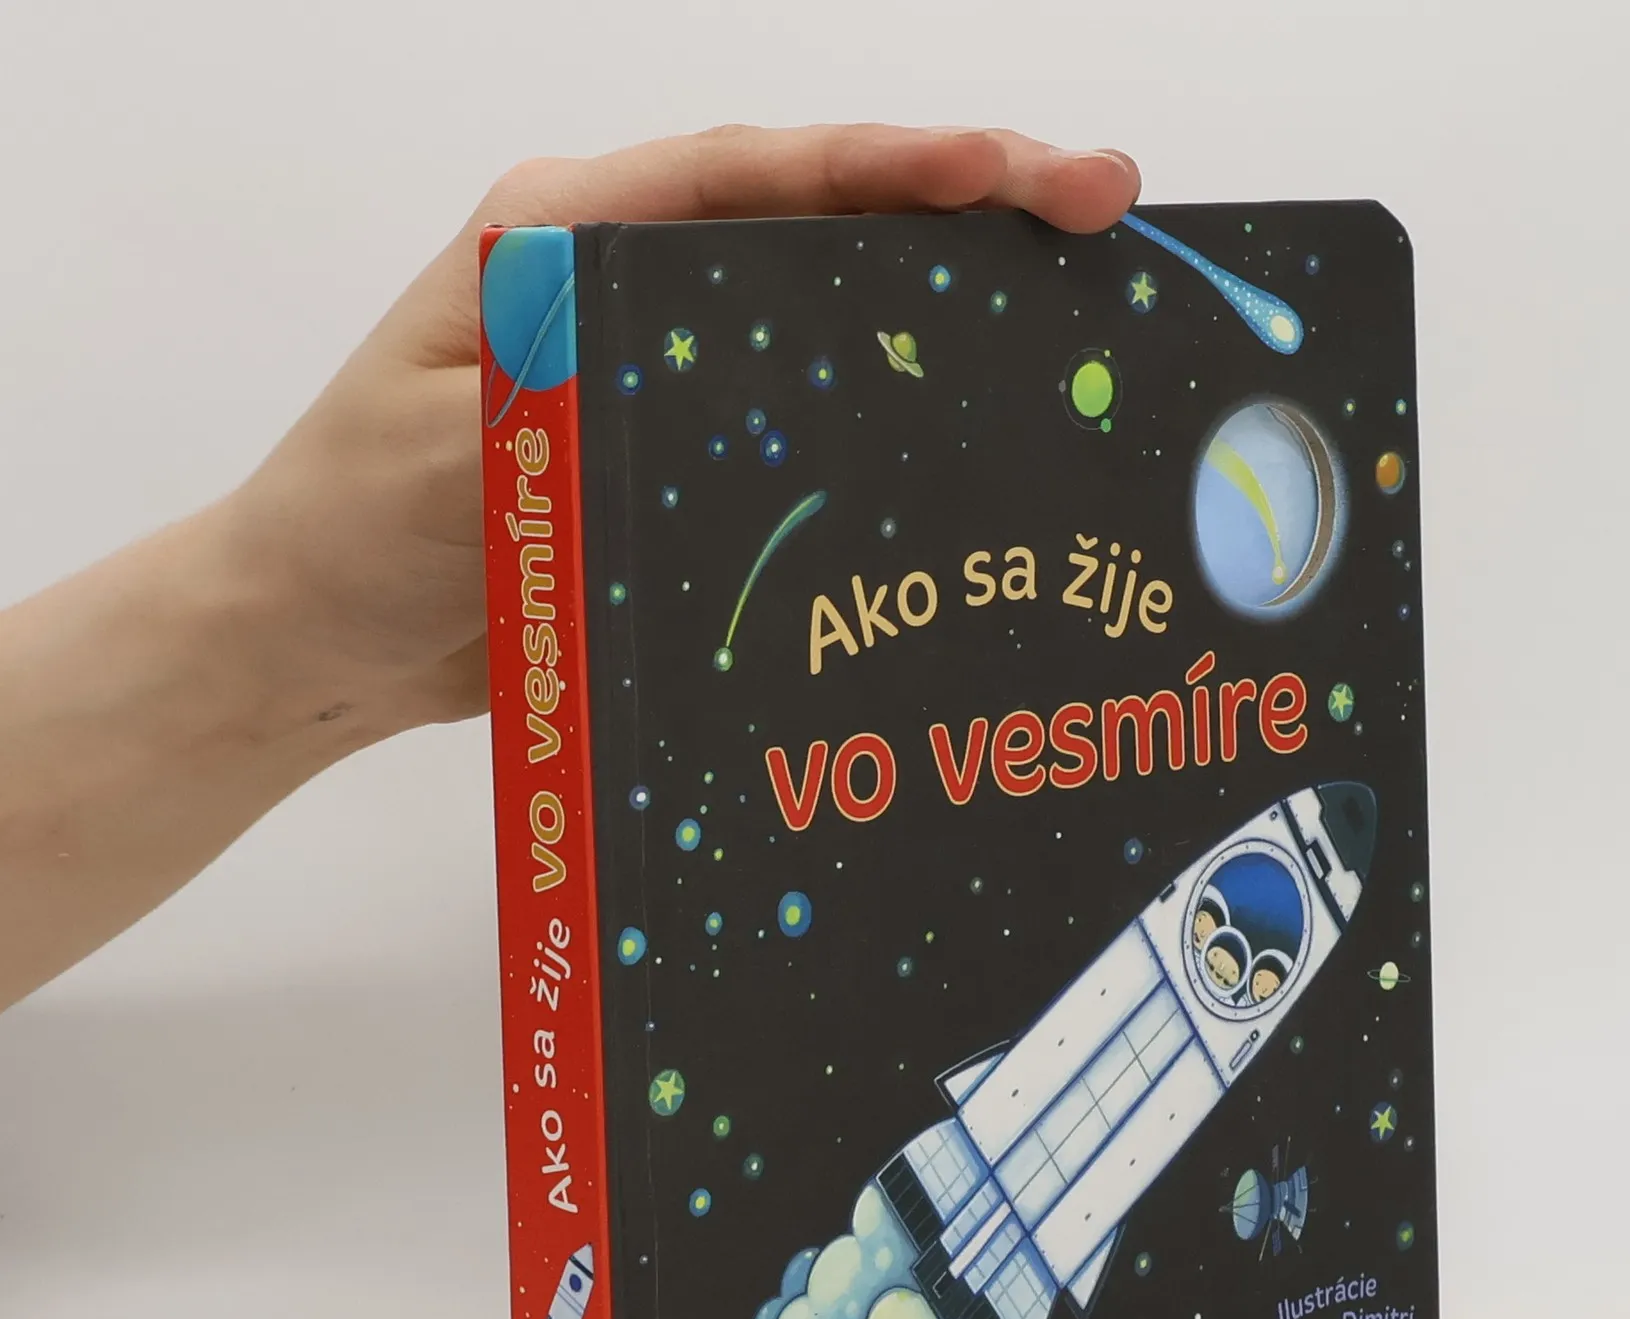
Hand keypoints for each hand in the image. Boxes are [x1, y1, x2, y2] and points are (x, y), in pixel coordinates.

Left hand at [230, 124, 1141, 741]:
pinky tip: (977, 438)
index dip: (899, 163)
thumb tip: (705, 389)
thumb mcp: (450, 456)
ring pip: (831, 315)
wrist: (320, 640)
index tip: (1020, 169)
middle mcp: (630, 285)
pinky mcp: (678, 456)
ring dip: (950, 309)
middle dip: (968, 210)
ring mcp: (662, 370)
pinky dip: (893, 417)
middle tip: (1107, 214)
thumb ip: (571, 406)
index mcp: (568, 235)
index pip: (759, 173)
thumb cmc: (352, 530)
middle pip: (823, 224)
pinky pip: (806, 418)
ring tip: (1083, 312)